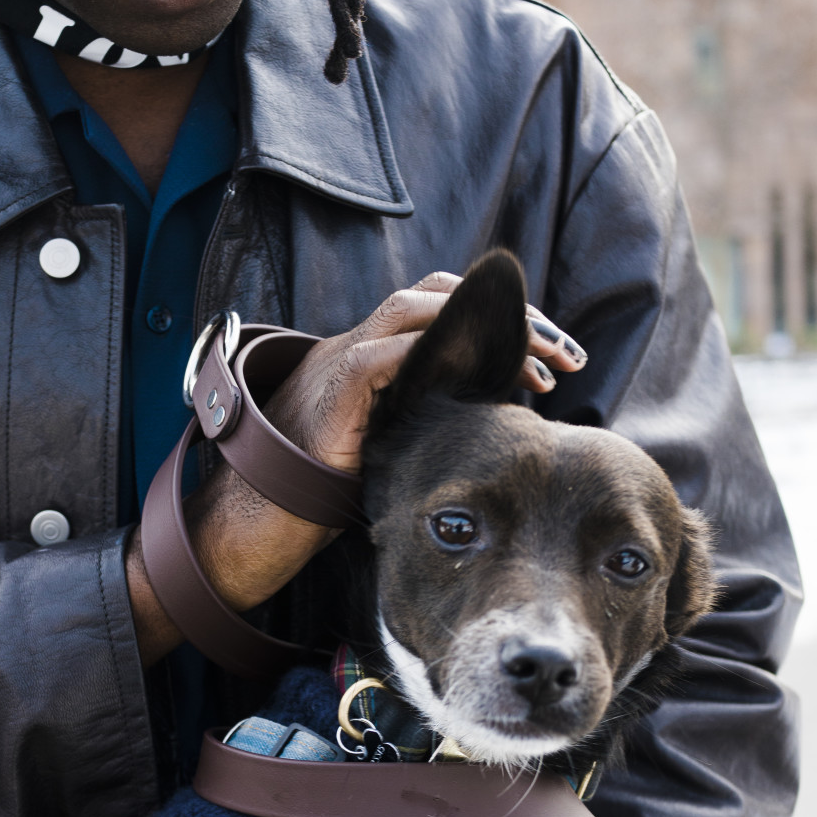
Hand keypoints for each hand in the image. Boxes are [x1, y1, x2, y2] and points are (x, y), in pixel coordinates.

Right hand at [125, 278, 587, 664]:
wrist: (251, 521)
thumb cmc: (312, 497)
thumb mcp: (386, 452)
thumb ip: (424, 428)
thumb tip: (488, 436)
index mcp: (374, 358)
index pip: (443, 310)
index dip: (501, 323)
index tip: (554, 360)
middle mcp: (359, 348)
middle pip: (440, 295)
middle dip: (510, 315)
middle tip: (565, 358)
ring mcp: (342, 364)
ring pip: (415, 308)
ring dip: (484, 328)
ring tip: (537, 366)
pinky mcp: (332, 393)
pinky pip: (383, 357)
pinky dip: (430, 354)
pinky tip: (483, 377)